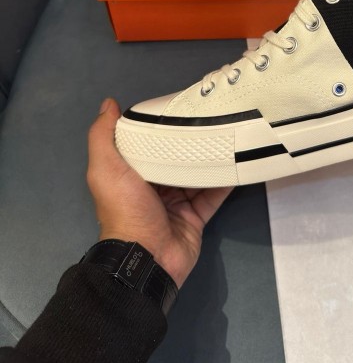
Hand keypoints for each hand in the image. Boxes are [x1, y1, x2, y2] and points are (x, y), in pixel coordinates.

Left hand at [87, 98, 232, 287]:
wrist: (146, 258)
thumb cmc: (126, 210)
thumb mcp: (106, 169)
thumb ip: (103, 136)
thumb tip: (108, 104)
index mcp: (131, 175)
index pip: (148, 145)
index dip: (160, 127)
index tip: (178, 106)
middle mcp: (153, 188)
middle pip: (175, 159)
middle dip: (190, 142)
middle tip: (211, 117)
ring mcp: (176, 203)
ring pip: (197, 175)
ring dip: (211, 159)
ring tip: (229, 135)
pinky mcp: (196, 217)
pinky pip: (213, 195)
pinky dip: (225, 181)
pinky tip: (238, 162)